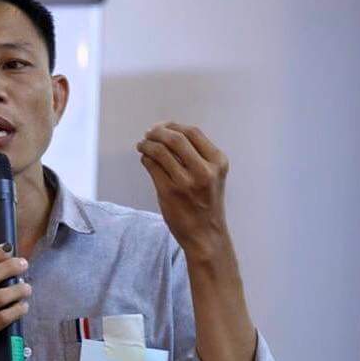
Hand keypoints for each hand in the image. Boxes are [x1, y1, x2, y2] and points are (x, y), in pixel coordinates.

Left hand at [136, 122, 230, 260]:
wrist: (205, 235)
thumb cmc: (206, 204)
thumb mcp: (212, 175)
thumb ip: (197, 155)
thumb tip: (168, 133)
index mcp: (217, 162)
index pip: (192, 132)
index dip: (173, 125)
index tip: (162, 127)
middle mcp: (204, 170)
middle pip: (175, 138)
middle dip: (157, 132)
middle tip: (148, 133)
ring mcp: (186, 182)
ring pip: (160, 151)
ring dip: (147, 144)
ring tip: (142, 145)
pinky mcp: (169, 192)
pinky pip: (152, 166)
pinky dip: (146, 158)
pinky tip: (145, 159)